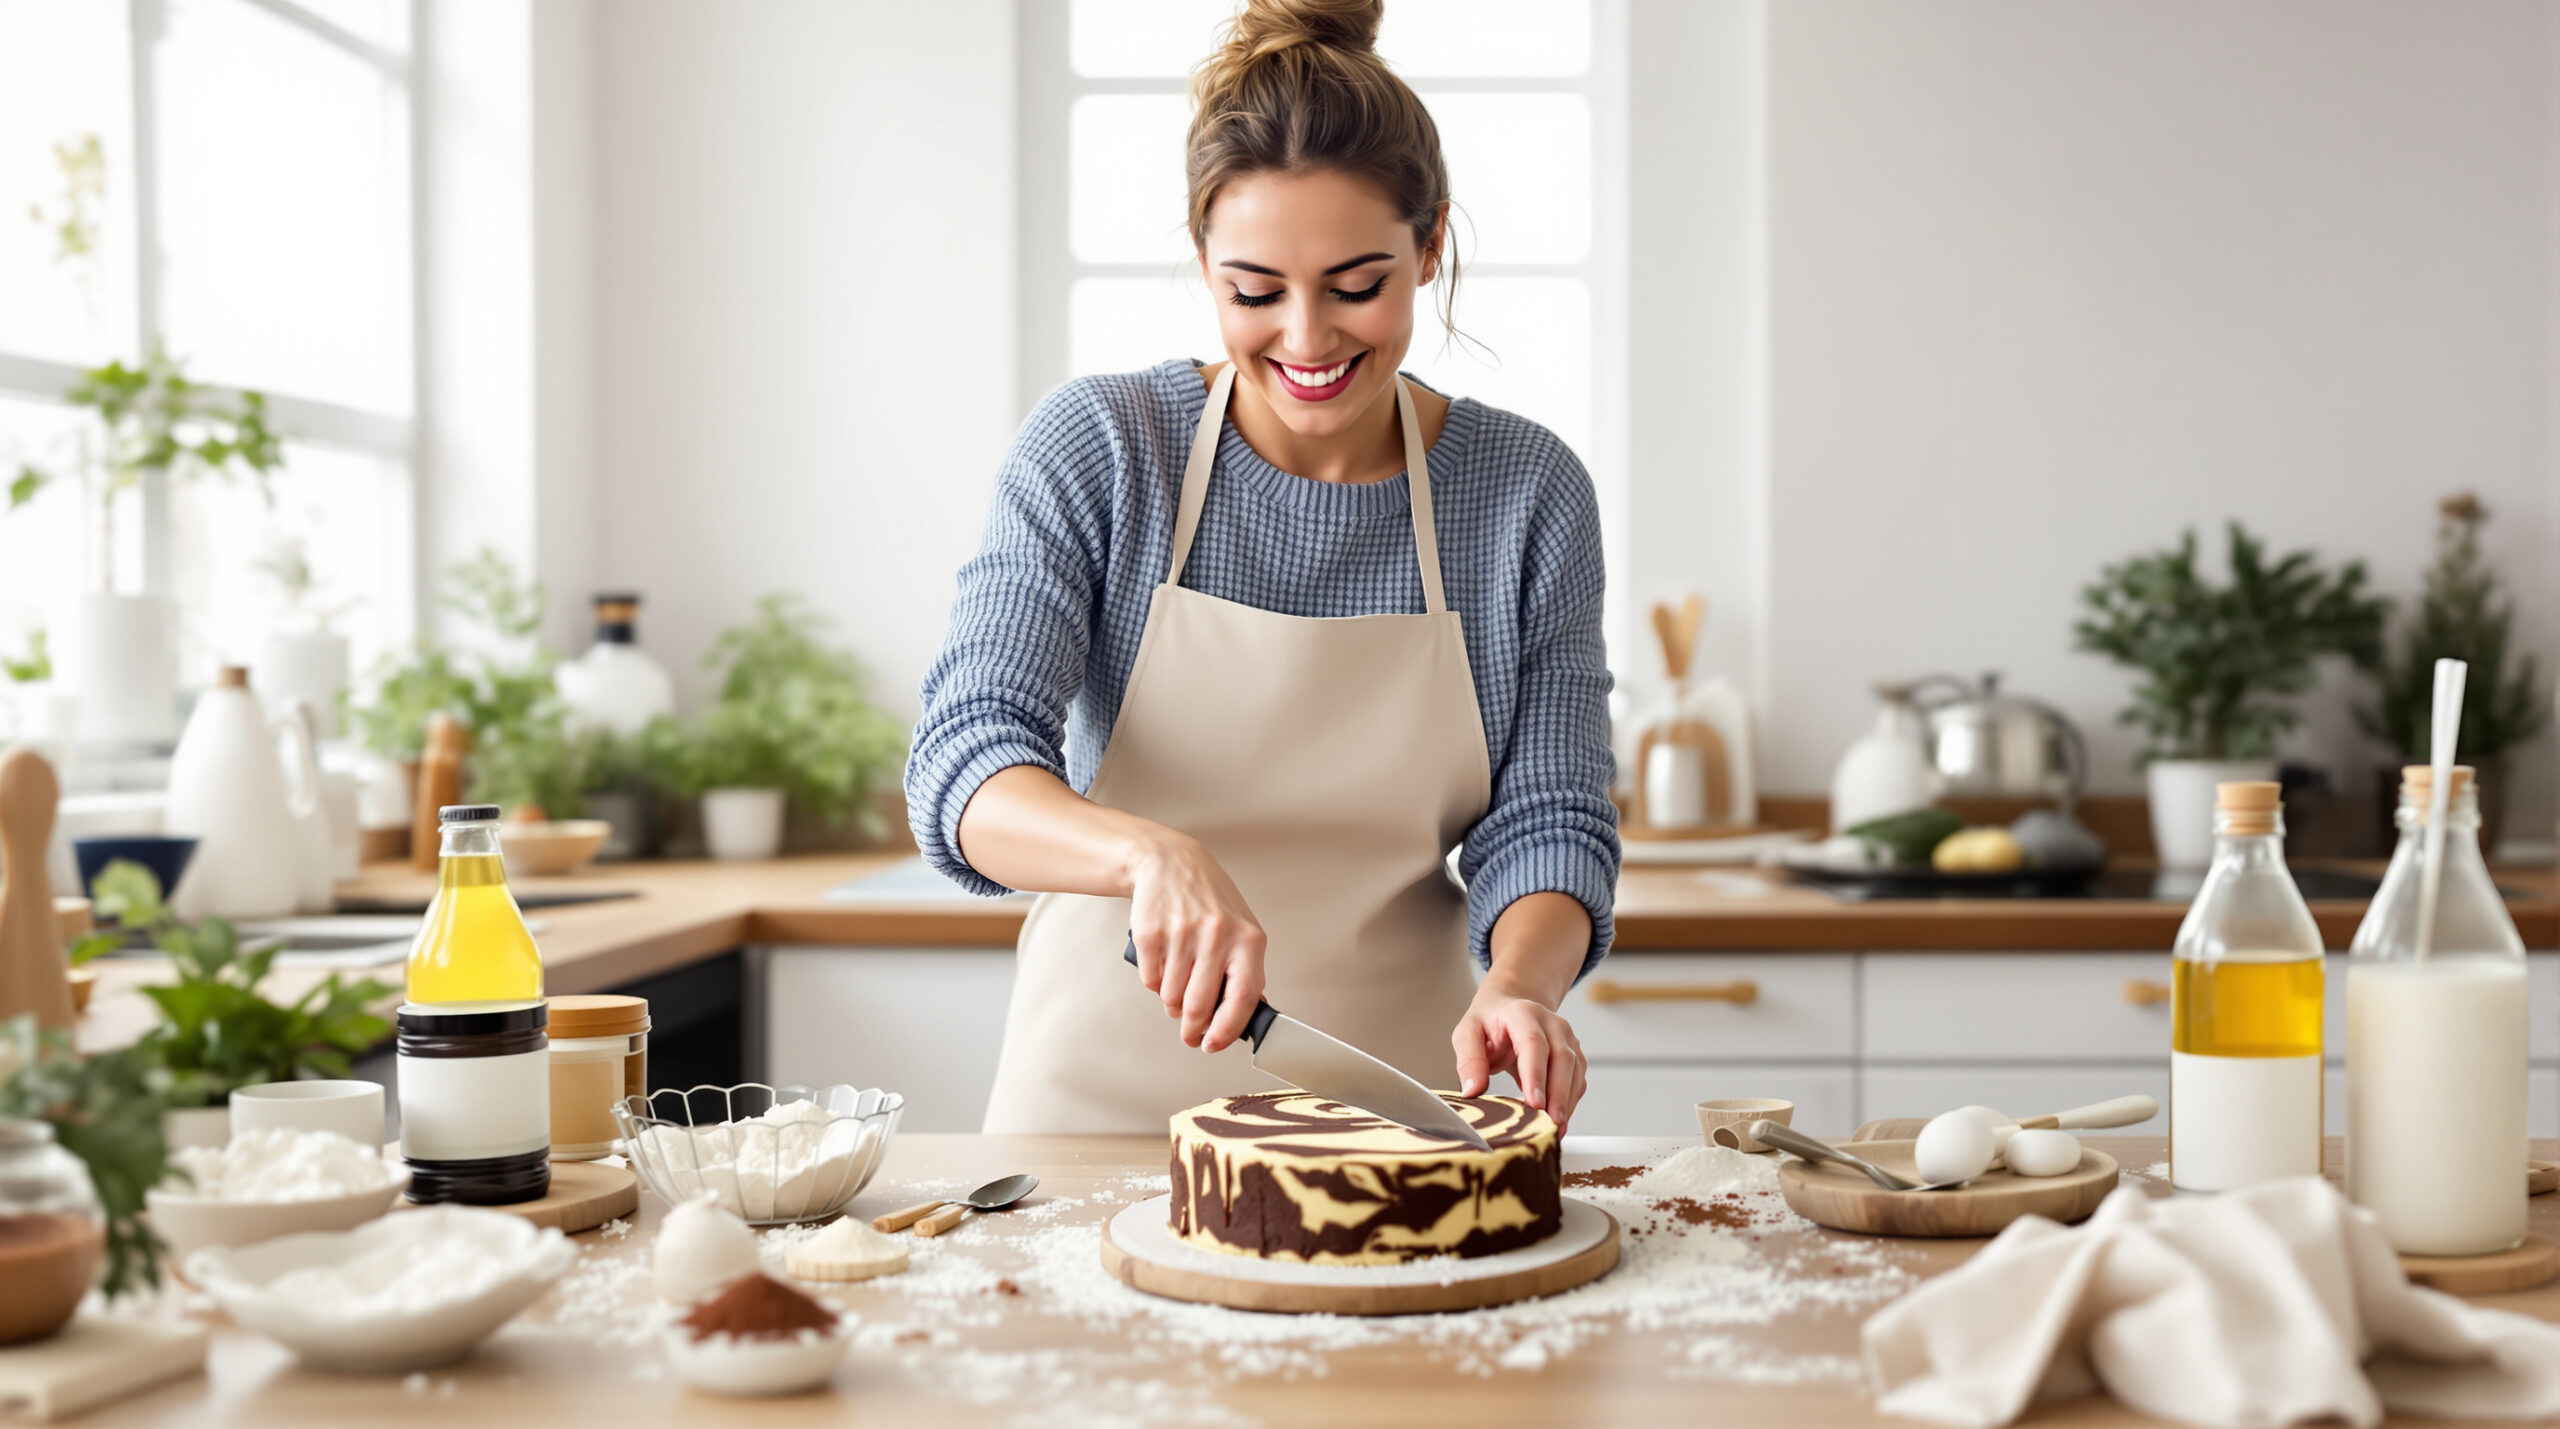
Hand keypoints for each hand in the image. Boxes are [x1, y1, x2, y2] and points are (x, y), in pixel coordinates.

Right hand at [1125, 831, 1266, 1053]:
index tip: (1213, 1045)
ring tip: (1177, 987)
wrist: (1170, 863)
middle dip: (1192, 1029)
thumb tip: (1249, 1015)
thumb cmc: (1209, 901)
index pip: (1242, 999)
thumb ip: (1246, 970)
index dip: (1226, 1031)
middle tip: (1190, 1034)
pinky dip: (1155, 982)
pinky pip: (1150, 980)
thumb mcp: (1241, 928)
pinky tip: (1163, 965)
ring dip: (1172, 1004)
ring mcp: (1182, 934)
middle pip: (1199, 1005)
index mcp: (1248, 939)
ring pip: (1172, 997)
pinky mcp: (1150, 934)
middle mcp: (1217, 936)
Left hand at [1452, 979, 1586, 1130]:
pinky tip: (1558, 1121)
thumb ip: (1469, 1061)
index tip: (1535, 1103)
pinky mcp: (1574, 1055)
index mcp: (1523, 1014)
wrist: (1509, 1007)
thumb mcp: (1467, 1034)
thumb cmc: (1489, 1023)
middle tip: (1551, 1124)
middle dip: (1558, 1095)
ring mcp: (1567, 1038)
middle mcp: (1551, 1023)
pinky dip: (1570, 1102)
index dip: (1536, 1074)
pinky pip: (1578, 1080)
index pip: (1534, 1044)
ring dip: (1566, 1102)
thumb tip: (1472, 1091)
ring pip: (1575, 1071)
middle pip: (1562, 1059)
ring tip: (1555, 1130)